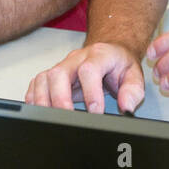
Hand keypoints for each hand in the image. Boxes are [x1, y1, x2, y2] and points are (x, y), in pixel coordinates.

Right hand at [25, 42, 146, 113]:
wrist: (110, 51)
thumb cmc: (119, 64)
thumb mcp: (134, 74)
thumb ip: (132, 91)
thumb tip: (127, 107)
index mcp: (99, 55)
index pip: (90, 70)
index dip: (90, 92)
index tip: (96, 111)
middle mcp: (77, 58)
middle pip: (59, 73)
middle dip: (60, 98)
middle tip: (67, 117)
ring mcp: (62, 65)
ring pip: (44, 78)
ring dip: (44, 100)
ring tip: (50, 117)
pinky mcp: (52, 74)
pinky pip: (37, 83)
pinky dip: (34, 97)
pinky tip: (38, 109)